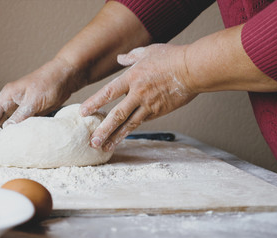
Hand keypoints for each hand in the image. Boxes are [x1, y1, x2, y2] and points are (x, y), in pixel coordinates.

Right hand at [0, 58, 79, 132]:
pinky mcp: (31, 109)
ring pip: (7, 121)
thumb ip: (20, 116)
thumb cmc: (49, 82)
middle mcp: (11, 100)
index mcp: (8, 95)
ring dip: (2, 132)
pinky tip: (15, 140)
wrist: (66, 75)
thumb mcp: (33, 101)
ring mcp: (21, 104)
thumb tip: (7, 130)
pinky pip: (19, 122)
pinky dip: (15, 131)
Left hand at [80, 44, 197, 151]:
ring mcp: (149, 105)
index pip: (108, 92)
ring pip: (129, 124)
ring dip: (115, 137)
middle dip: (103, 129)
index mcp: (132, 77)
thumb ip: (131, 56)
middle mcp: (138, 93)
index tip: (82, 112)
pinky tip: (120, 139)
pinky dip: (129, 131)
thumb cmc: (171, 57)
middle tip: (92, 141)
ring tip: (103, 147)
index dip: (94, 103)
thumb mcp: (148, 51)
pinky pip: (141, 123)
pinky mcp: (158, 112)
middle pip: (117, 115)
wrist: (193, 69)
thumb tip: (120, 58)